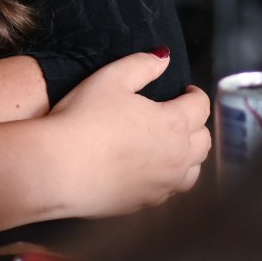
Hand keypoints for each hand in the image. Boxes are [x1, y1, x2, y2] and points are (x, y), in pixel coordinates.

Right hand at [44, 52, 210, 217]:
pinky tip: (150, 169)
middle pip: (203, 141)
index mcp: (174, 123)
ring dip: (188, 154)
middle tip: (179, 114)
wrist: (58, 169)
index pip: (200, 106)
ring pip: (193, 170)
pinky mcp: (146, 204)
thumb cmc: (84, 119)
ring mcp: (163, 185)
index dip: (194, 95)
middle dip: (195, 124)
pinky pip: (171, 190)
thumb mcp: (110, 78)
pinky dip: (169, 177)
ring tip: (170, 144)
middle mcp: (177, 157)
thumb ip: (142, 64)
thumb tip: (164, 57)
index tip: (185, 91)